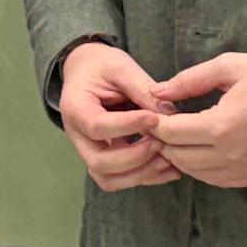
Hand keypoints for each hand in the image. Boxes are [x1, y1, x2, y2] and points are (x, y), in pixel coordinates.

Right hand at [55, 40, 181, 190]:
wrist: (86, 72)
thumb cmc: (101, 66)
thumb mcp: (120, 66)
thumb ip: (143, 88)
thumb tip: (170, 115)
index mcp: (75, 108)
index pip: (98, 126)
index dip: (128, 126)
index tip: (155, 118)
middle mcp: (78, 136)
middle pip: (100, 163)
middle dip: (135, 158)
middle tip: (161, 142)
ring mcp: (89, 151)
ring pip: (108, 179)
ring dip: (140, 174)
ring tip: (168, 158)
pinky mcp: (104, 159)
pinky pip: (120, 180)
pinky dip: (145, 177)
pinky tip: (170, 168)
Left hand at [149, 53, 246, 189]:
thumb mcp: (230, 67)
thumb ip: (189, 80)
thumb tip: (156, 91)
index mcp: (221, 126)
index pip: (169, 133)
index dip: (154, 123)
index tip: (153, 112)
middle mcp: (230, 155)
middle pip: (178, 157)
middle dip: (164, 140)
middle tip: (164, 123)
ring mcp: (245, 171)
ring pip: (195, 173)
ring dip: (182, 156)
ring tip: (181, 135)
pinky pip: (218, 181)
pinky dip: (203, 168)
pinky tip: (203, 150)